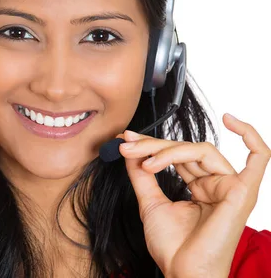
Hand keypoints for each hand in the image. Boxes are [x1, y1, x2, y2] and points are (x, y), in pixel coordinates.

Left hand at [118, 113, 270, 277]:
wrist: (183, 272)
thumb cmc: (173, 247)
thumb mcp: (150, 203)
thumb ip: (142, 174)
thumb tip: (131, 147)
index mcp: (200, 187)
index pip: (177, 155)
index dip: (152, 144)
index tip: (127, 139)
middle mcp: (217, 184)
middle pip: (187, 149)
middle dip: (154, 145)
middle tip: (128, 147)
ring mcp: (231, 187)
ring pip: (201, 150)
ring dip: (169, 150)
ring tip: (145, 161)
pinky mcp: (241, 192)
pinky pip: (259, 158)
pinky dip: (249, 135)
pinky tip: (231, 120)